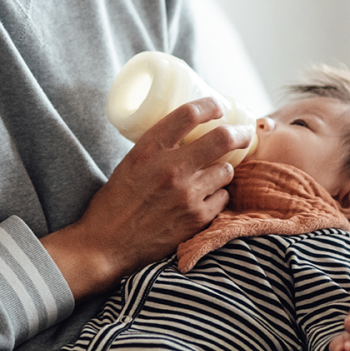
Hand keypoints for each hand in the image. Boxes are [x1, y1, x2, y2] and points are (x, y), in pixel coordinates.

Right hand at [41, 98, 252, 298]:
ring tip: (210, 175)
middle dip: (239, 133)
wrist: (106, 244)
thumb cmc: (114, 203)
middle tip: (243, 133)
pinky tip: (203, 199)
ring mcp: (187, 194)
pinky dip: (216, 196)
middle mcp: (170, 168)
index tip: (217, 106)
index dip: (209, 105)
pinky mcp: (197, 217)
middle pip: (222, 138)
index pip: (188, 114)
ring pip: (226, 170)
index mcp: (148, 149)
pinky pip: (222, 197)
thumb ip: (156, 150)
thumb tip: (186, 138)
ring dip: (222, 170)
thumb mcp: (129, 164)